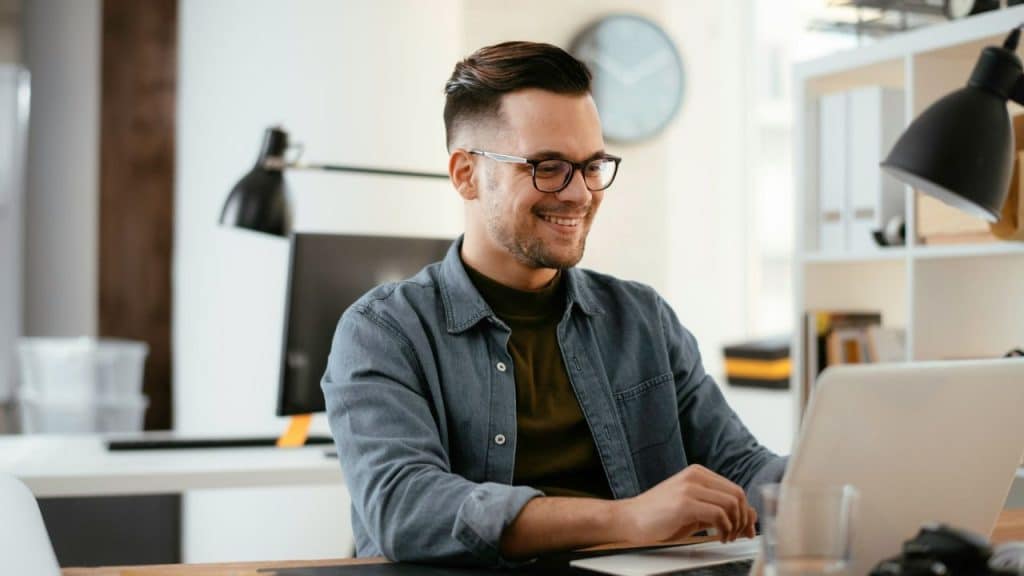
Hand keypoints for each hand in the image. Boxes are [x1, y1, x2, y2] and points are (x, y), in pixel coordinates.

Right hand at [612, 465, 756, 543]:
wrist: (630, 519)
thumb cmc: (659, 516)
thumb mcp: (693, 510)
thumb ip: (717, 509)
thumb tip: (747, 515)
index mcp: (698, 473)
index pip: (734, 489)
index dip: (745, 511)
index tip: (746, 528)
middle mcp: (695, 476)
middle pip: (737, 494)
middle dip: (743, 518)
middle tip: (738, 535)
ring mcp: (689, 487)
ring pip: (731, 503)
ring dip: (735, 525)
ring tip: (726, 537)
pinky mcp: (684, 503)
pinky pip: (718, 514)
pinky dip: (724, 528)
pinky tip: (718, 536)